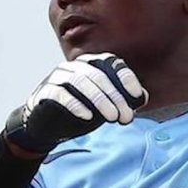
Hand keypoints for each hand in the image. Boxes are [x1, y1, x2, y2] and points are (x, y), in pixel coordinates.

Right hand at [3, 53, 146, 154]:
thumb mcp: (106, 104)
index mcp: (91, 64)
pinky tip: (88, 117)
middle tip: (126, 117)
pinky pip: (60, 93)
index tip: (137, 96)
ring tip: (112, 118)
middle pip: (98, 75)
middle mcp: (74, 66)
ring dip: (99, 100)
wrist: (49, 126)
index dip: (126, 77)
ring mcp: (57, 77)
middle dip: (116, 97)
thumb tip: (142, 96)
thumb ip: (125, 99)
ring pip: (80, 81)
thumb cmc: (81, 109)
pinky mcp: (45, 91)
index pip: (111, 62)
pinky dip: (76, 104)